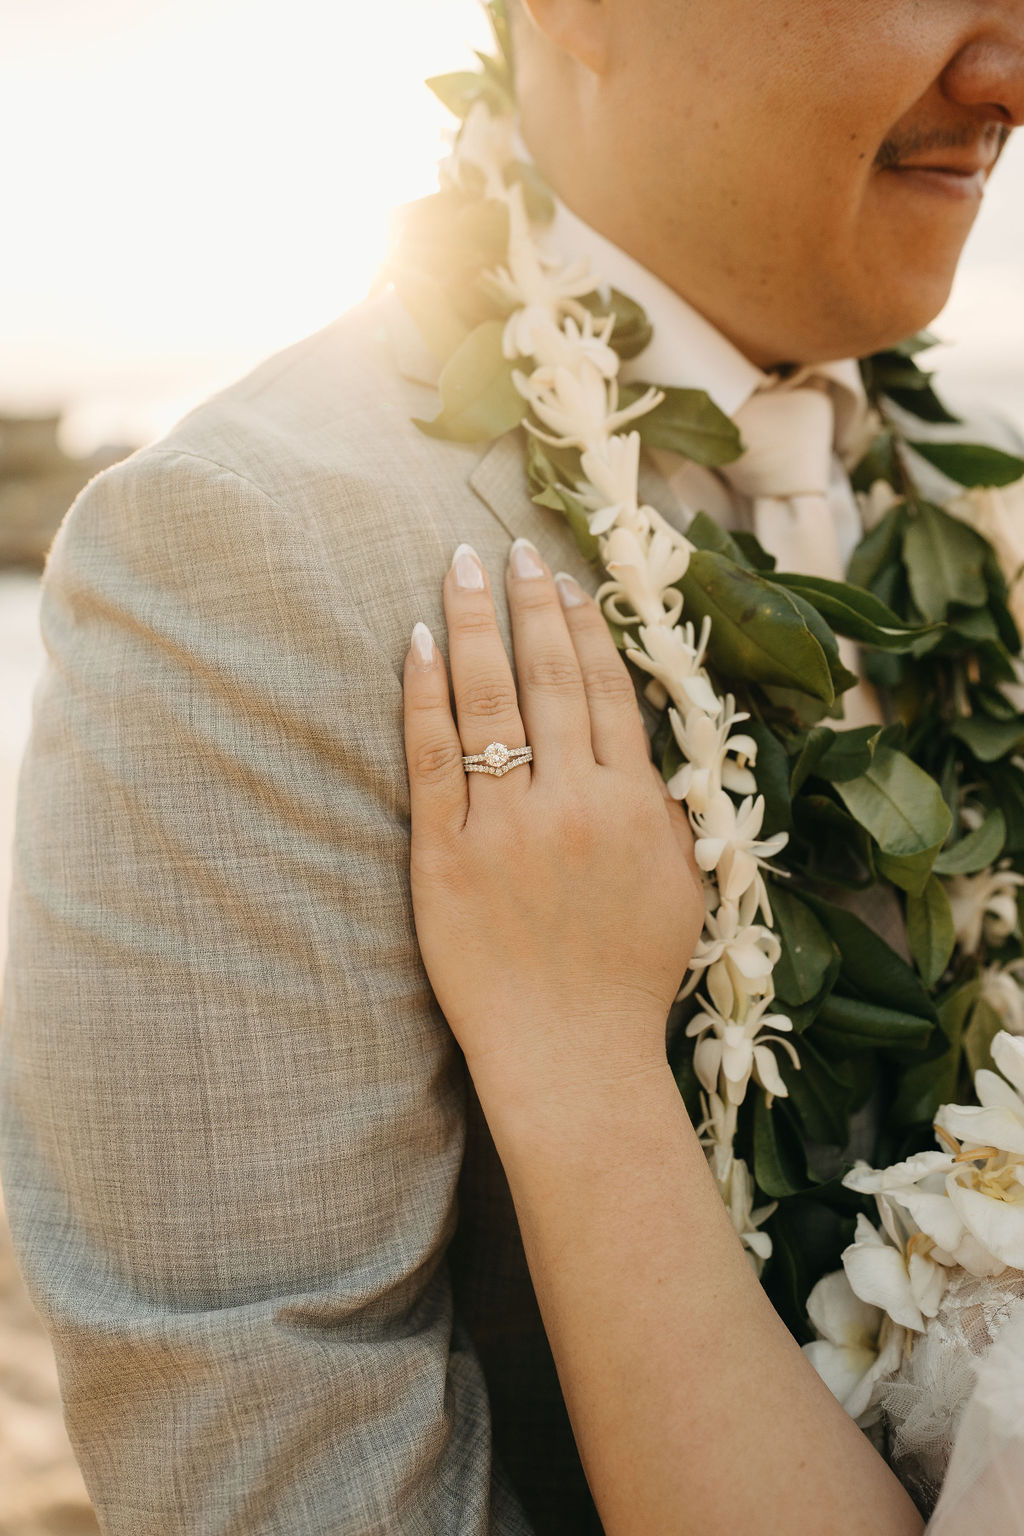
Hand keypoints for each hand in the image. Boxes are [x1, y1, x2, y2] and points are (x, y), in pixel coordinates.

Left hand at [402, 537, 703, 1103]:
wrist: (572, 1056)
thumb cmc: (629, 979)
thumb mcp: (679, 887)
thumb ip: (662, 808)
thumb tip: (639, 743)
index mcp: (634, 805)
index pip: (608, 691)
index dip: (588, 629)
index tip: (570, 582)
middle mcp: (573, 801)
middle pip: (550, 677)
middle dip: (532, 604)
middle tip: (517, 548)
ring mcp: (506, 826)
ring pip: (489, 699)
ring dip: (474, 623)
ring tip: (463, 567)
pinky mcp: (445, 855)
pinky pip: (431, 756)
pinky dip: (422, 694)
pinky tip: (415, 642)